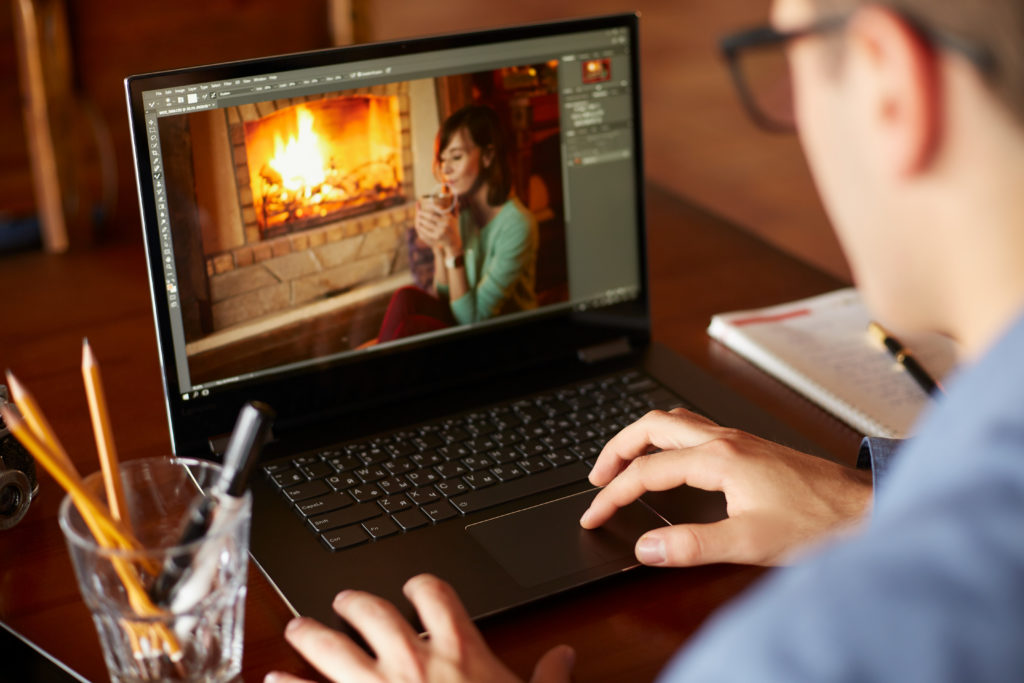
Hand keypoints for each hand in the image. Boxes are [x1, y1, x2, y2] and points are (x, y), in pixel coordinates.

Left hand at [264, 574, 574, 682]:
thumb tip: (565, 657)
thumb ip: (548, 677)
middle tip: (343, 602)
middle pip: (374, 612)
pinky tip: (271, 679)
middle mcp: (413, 658)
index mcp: (459, 648)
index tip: (413, 589)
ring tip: (297, 628)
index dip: (420, 586)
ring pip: (332, 645)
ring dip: (311, 634)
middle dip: (354, 602)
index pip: (434, 594)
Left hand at [415, 201, 460, 254]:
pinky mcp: (437, 237)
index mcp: (449, 217)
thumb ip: (455, 208)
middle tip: (419, 211)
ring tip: (418, 217)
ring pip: (427, 223)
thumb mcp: (456, 218)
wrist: (454, 242)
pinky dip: (422, 227)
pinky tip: (419, 225)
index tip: (425, 205)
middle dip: (423, 213)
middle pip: (431, 216)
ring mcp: (441, 230)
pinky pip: (426, 231)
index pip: (438, 208)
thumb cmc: (454, 228)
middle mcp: (445, 223)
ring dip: (421, 220)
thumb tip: (455, 197)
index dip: (430, 206)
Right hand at [579, 408, 872, 566]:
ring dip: (640, 438)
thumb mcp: (750, 542)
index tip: (595, 516)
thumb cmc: (817, 522)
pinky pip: (692, 428)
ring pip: (672, 421)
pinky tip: (670, 459)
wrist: (865, 509)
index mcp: (718, 458)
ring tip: (621, 463)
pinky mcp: (748, 446)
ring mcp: (737, 438)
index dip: (614, 494)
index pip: (647, 471)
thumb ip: (692, 546)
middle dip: (616, 449)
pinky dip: (665, 439)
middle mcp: (724, 439)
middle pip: (652, 426)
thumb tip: (647, 548)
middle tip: (596, 478)